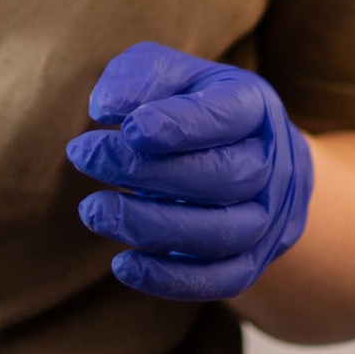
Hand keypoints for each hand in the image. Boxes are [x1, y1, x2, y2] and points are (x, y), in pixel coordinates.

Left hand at [66, 43, 313, 301]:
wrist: (249, 154)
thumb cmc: (193, 105)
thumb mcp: (170, 73)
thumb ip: (139, 76)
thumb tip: (106, 107)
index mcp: (253, 106)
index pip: (223, 117)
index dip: (177, 125)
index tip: (127, 128)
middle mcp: (271, 163)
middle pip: (222, 176)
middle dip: (145, 171)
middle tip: (83, 155)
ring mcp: (268, 217)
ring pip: (222, 233)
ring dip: (151, 226)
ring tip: (93, 210)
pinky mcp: (253, 260)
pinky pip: (222, 280)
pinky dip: (172, 279)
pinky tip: (123, 265)